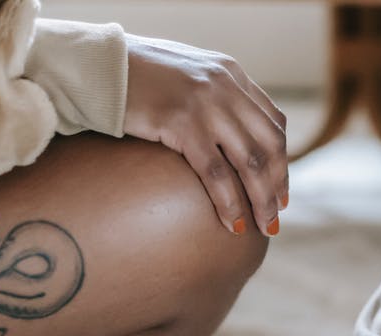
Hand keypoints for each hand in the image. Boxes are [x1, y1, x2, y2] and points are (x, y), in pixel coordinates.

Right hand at [124, 34, 288, 236]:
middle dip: (277, 185)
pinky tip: (231, 223)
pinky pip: (215, 173)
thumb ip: (211, 95)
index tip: (280, 190)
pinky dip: (228, 202)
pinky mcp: (181, 123)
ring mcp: (206, 104)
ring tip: (263, 227)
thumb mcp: (186, 76)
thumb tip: (225, 134)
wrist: (99, 64)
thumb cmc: (135, 75)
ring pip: (250, 162)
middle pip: (269, 145)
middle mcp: (225, 86)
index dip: (281, 161)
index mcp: (231, 74)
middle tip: (275, 216)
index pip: (273, 123)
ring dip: (260, 199)